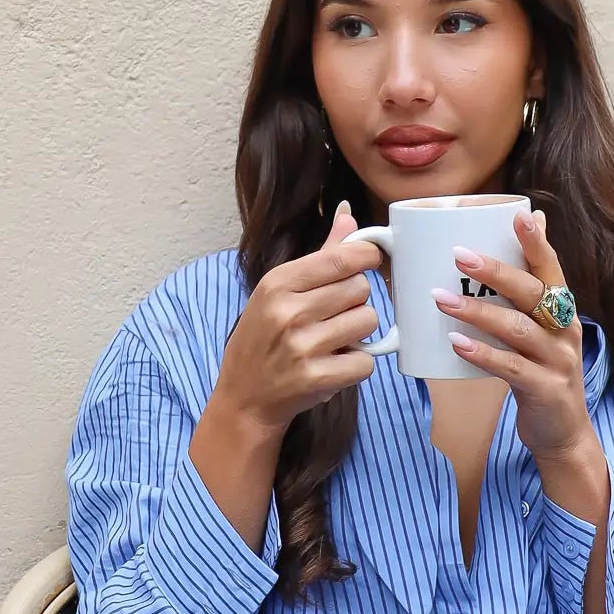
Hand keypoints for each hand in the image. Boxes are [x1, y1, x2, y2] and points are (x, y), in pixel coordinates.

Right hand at [213, 201, 383, 435]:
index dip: (366, 256)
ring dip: (359, 332)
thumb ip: (320, 255)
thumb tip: (348, 215)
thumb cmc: (262, 340)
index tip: (369, 261)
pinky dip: (357, 364)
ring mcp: (302, 347)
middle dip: (355, 300)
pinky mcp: (318, 379)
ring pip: (368, 320)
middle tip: (335, 314)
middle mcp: (288, 312)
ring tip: (334, 340)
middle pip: (360, 288)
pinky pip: (366, 360)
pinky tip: (335, 364)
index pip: (342, 257)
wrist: (244, 399)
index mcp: (277, 283)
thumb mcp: (278, 292)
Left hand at [434, 208, 595, 465]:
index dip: (537, 242)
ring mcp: (559, 361)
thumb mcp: (537, 329)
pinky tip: (457, 344)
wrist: (562, 433)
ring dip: (478, 312)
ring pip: (519, 328)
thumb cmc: (540, 371)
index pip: (551, 268)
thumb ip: (524, 293)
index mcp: (562, 309)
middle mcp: (565, 330)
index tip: (519, 215)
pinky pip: (512, 368)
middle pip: (534, 293)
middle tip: (459, 255)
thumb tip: (518, 243)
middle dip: (496, 272)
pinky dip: (483, 354)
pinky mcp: (546, 390)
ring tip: (442, 300)